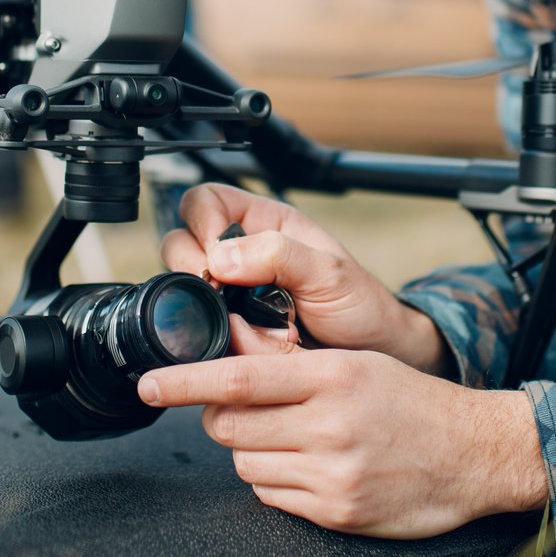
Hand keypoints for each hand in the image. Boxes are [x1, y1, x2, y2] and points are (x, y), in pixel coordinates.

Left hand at [139, 317, 545, 536]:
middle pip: (229, 425)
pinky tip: (310, 467)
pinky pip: (272, 496)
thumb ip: (291, 359)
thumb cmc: (412, 402)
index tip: (149, 383)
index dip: (186, 381)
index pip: (239, 377)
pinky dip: (276, 480)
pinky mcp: (336, 511)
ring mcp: (332, 473)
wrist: (474, 454)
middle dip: (222, 417)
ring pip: (245, 462)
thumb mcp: (354, 363)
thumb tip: (229, 341)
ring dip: (253, 449)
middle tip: (246, 410)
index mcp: (333, 376)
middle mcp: (330, 424)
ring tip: (294, 438)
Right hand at [163, 184, 448, 372]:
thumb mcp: (327, 272)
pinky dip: (219, 335)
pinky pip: (202, 327)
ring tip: (246, 320)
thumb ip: (278, 255)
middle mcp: (241, 254)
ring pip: (187, 287)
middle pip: (182, 241)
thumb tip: (221, 256)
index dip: (201, 222)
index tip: (216, 256)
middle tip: (222, 292)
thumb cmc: (360, 305)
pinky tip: (247, 341)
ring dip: (209, 304)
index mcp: (264, 223)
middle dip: (194, 267)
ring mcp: (232, 294)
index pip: (206, 201)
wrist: (373, 355)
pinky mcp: (230, 330)